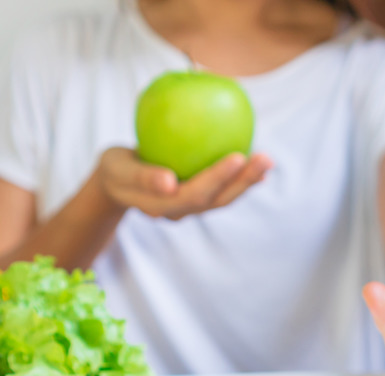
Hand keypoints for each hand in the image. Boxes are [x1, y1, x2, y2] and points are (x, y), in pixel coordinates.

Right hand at [96, 147, 272, 219]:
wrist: (116, 182)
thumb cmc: (116, 170)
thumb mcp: (118, 170)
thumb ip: (141, 176)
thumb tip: (169, 182)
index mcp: (162, 206)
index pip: (194, 194)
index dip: (218, 178)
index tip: (237, 156)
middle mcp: (181, 210)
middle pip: (217, 199)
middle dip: (243, 181)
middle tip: (266, 158)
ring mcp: (190, 206)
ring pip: (224, 197)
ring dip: (248, 181)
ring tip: (268, 161)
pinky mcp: (197, 196)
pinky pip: (223, 189)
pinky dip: (241, 178)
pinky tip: (256, 161)